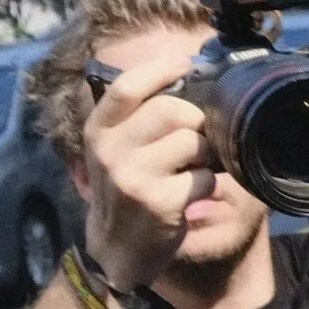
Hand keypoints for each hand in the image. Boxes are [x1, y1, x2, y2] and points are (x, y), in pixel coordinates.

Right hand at [80, 51, 211, 289]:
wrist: (118, 245)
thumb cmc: (128, 186)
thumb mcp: (116, 147)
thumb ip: (138, 116)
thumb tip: (186, 75)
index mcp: (99, 130)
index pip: (127, 87)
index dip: (160, 69)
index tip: (184, 63)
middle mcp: (111, 150)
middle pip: (172, 110)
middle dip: (196, 119)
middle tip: (199, 135)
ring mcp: (133, 177)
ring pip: (193, 141)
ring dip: (207, 152)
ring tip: (197, 165)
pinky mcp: (159, 203)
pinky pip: (204, 177)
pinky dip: (209, 182)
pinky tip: (195, 190)